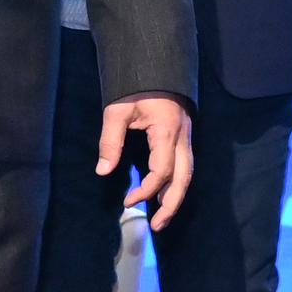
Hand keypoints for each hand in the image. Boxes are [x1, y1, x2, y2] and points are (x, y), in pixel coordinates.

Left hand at [100, 92, 194, 229]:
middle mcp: (183, 137)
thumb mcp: (117, 111)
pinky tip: (166, 194)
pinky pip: (185, 165)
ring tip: (162, 217)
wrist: (155, 65)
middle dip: (172, 204)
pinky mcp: (184, 136)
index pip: (162, 171)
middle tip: (158, 226)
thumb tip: (103, 171)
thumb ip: (110, 140)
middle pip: (184, 178)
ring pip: (188, 173)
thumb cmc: (135, 87)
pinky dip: (177, 183)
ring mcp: (187, 136)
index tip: (128, 201)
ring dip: (176, 197)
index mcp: (167, 131)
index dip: (147, 190)